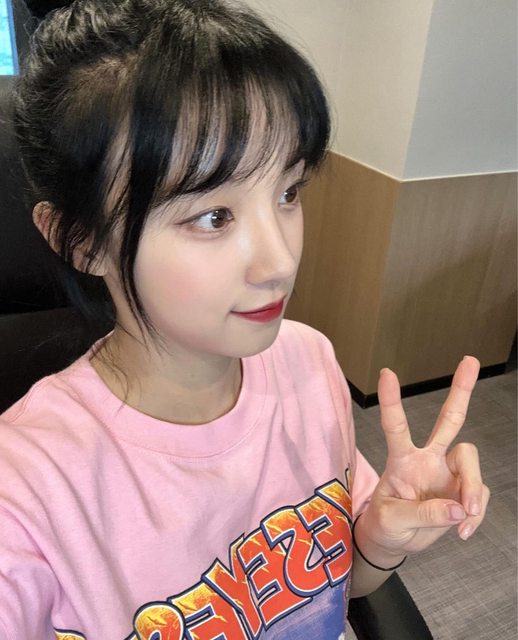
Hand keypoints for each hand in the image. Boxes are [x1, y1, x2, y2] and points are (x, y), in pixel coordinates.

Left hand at [359, 356, 489, 558]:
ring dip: (472, 487)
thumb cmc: (386, 523)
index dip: (391, 401)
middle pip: (448, 420)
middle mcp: (427, 459)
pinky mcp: (462, 491)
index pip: (395, 426)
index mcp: (401, 460)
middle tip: (469, 360)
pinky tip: (463, 531)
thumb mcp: (392, 521)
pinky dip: (476, 514)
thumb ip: (423, 514)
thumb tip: (460, 510)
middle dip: (460, 391)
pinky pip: (479, 495)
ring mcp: (446, 473)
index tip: (387, 372)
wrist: (396, 541)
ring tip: (464, 517)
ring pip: (470, 459)